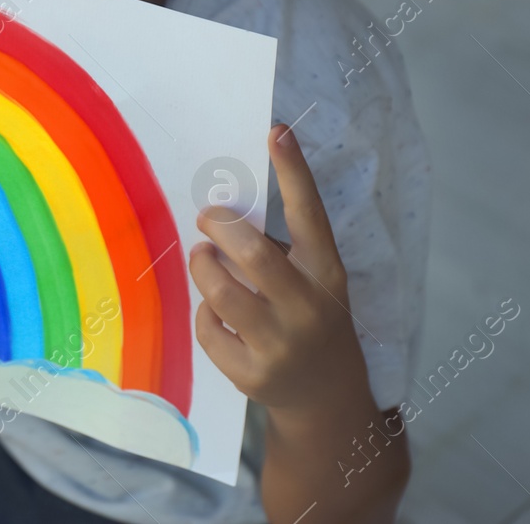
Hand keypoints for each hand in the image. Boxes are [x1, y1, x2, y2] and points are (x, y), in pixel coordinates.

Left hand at [188, 124, 374, 415]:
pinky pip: (208, 329)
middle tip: (208, 216)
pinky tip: (215, 310)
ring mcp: (280, 346)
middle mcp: (308, 309)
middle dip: (221, 226)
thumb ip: (282, 248)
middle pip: (254, 254)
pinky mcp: (251, 375)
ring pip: (221, 292)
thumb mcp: (314, 280)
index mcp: (327, 274)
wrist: (327, 396)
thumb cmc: (312, 318)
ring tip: (203, 257)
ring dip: (202, 266)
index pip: (311, 216)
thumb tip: (225, 211)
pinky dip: (204, 312)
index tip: (277, 132)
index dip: (294, 173)